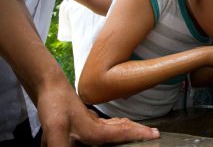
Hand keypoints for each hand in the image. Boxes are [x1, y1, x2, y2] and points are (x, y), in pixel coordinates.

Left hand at [37, 82, 159, 146]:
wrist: (49, 85)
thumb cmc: (54, 104)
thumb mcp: (56, 130)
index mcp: (95, 130)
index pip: (123, 133)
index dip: (140, 134)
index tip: (156, 134)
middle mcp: (96, 125)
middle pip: (123, 127)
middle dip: (138, 130)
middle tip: (153, 132)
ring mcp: (90, 120)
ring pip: (114, 125)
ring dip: (127, 128)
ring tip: (136, 131)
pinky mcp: (82, 118)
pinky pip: (103, 124)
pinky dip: (113, 126)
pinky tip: (103, 128)